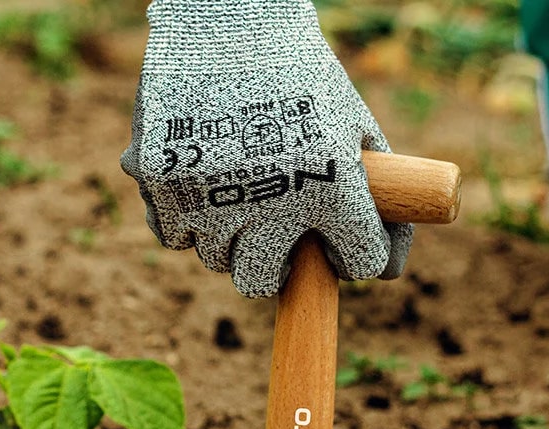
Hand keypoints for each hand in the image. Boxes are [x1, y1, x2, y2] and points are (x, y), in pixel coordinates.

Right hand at [121, 0, 412, 297]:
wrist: (227, 19)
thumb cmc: (299, 73)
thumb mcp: (352, 121)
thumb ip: (379, 194)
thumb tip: (387, 272)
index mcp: (334, 187)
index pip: (361, 262)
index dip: (355, 251)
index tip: (342, 236)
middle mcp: (271, 204)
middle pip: (263, 282)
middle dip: (273, 262)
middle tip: (274, 229)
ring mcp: (209, 198)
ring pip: (215, 258)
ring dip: (228, 235)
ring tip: (237, 187)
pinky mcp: (160, 184)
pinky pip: (173, 234)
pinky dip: (186, 216)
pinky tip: (201, 180)